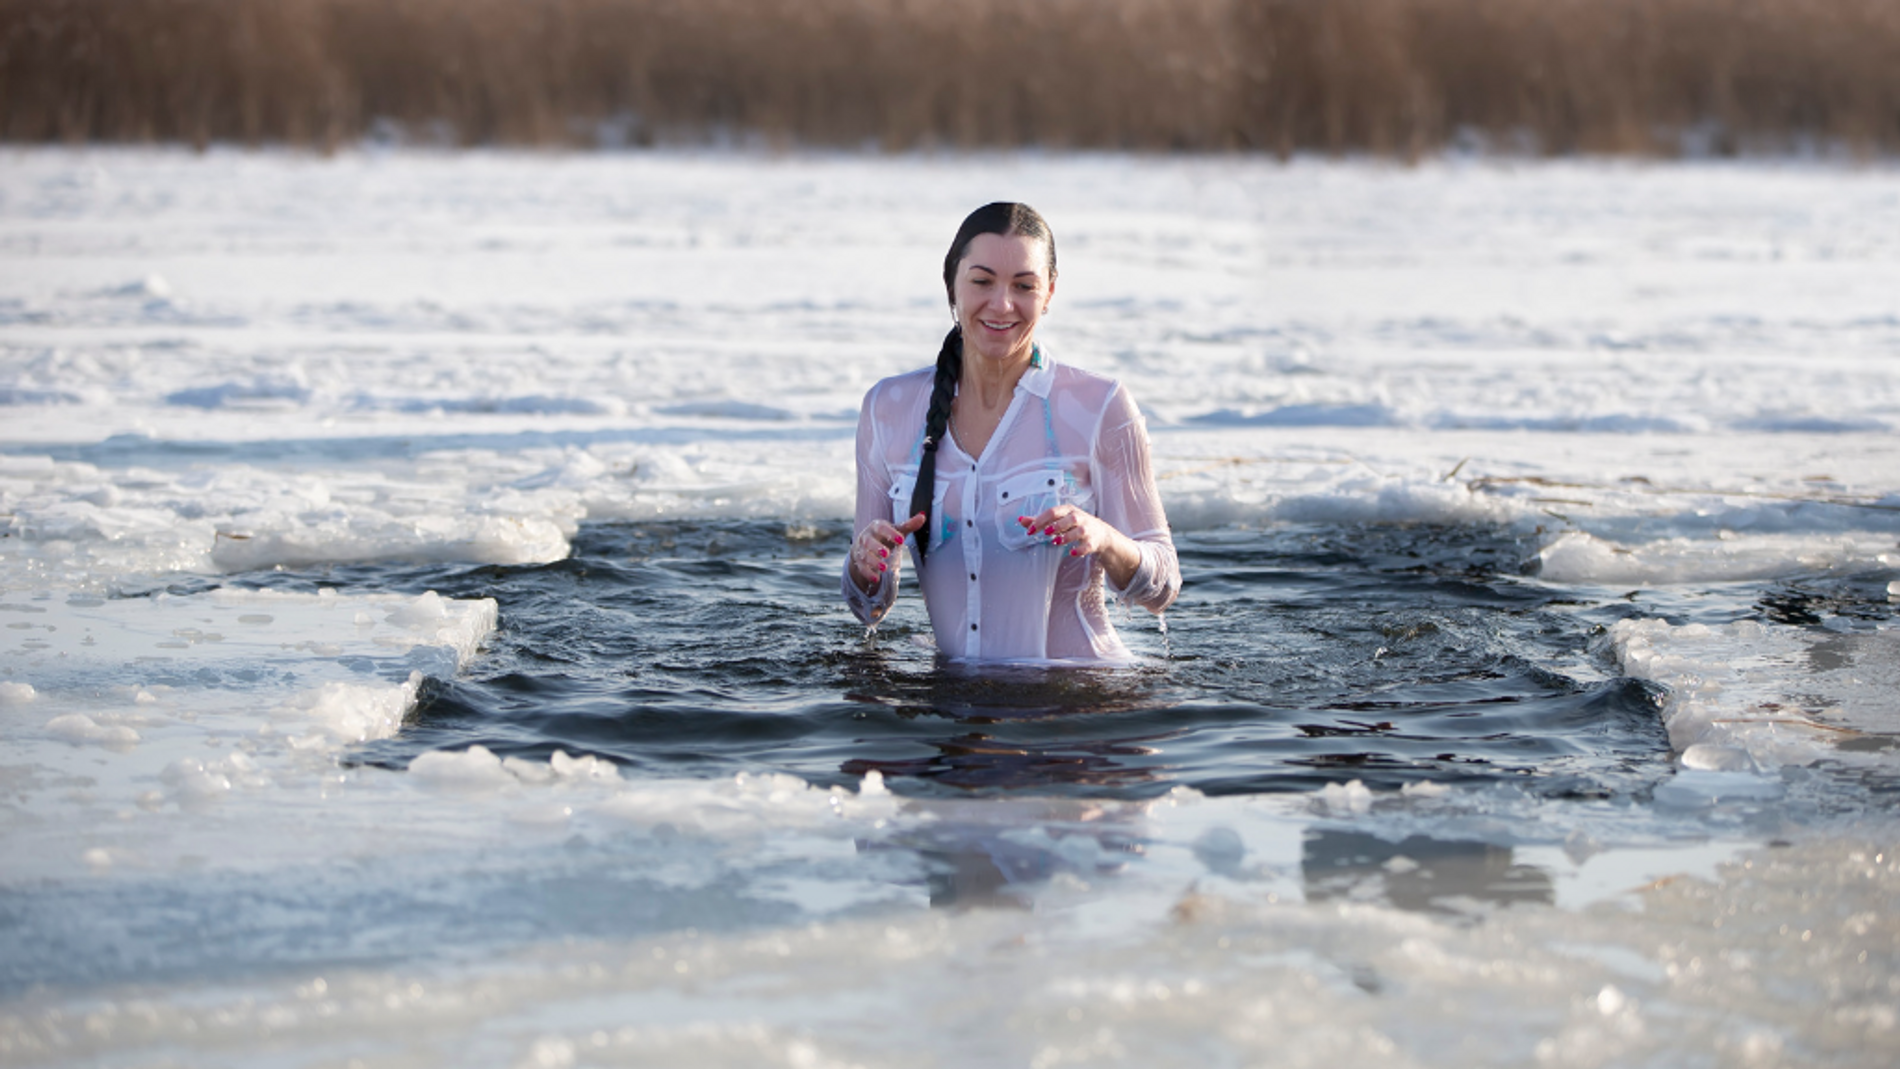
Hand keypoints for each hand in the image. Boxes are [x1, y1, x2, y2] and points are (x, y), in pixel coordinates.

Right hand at [851, 512, 926, 591]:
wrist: (865, 545)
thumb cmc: (884, 536)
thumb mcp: (896, 530)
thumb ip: (909, 525)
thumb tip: (922, 516)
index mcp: (876, 527)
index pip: (882, 528)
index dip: (890, 533)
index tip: (901, 540)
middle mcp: (866, 537)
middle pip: (868, 542)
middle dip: (877, 547)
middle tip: (887, 554)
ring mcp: (861, 550)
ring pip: (864, 555)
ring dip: (874, 562)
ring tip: (884, 568)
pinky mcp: (859, 561)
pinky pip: (862, 568)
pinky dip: (868, 573)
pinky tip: (876, 579)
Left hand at [1017, 505, 1138, 586]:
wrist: (1100, 534)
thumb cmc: (1074, 525)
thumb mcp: (1058, 520)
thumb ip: (1039, 521)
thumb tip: (1020, 520)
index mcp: (1068, 510)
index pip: (1053, 512)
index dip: (1041, 520)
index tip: (1030, 530)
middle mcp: (1079, 518)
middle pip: (1069, 518)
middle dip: (1057, 525)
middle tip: (1046, 532)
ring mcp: (1087, 530)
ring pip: (1079, 531)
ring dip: (1067, 536)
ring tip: (1056, 542)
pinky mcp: (1093, 542)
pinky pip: (1087, 546)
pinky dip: (1080, 550)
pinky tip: (1072, 553)